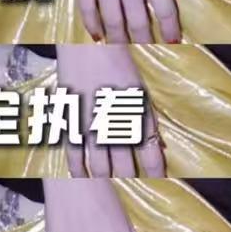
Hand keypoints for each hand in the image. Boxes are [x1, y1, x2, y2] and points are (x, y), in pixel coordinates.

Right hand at [55, 42, 165, 179]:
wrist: (86, 49)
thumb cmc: (117, 65)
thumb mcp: (139, 91)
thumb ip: (148, 120)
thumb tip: (159, 147)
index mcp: (135, 117)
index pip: (150, 155)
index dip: (155, 172)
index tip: (158, 181)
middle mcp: (114, 127)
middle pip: (124, 167)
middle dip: (130, 177)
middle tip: (132, 182)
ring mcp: (90, 128)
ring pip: (100, 168)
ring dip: (106, 177)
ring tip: (110, 182)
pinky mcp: (71, 124)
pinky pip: (74, 156)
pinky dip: (78, 170)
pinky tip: (83, 176)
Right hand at [63, 0, 181, 44]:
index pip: (165, 8)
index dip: (169, 29)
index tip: (172, 41)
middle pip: (138, 21)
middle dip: (144, 39)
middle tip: (146, 48)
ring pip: (113, 20)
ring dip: (119, 37)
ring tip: (122, 45)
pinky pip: (87, 8)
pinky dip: (92, 25)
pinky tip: (97, 34)